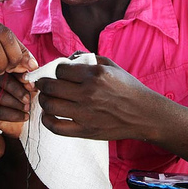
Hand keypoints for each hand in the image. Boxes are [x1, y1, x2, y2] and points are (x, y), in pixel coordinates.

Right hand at [0, 73, 34, 137]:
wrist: (21, 123)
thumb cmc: (26, 99)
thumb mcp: (30, 87)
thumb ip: (31, 77)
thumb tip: (34, 68)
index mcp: (4, 72)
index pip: (9, 68)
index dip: (21, 76)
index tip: (32, 85)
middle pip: (1, 80)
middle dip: (17, 89)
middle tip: (28, 98)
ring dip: (15, 102)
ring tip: (27, 108)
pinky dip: (14, 115)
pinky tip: (25, 116)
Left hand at [35, 56, 157, 140]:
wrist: (144, 114)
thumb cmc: (128, 88)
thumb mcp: (111, 65)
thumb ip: (88, 58)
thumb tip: (68, 58)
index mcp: (95, 74)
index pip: (61, 70)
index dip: (57, 70)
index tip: (60, 74)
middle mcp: (88, 93)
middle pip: (51, 86)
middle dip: (43, 83)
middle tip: (43, 84)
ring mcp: (86, 113)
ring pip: (49, 104)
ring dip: (44, 100)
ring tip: (47, 98)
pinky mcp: (85, 130)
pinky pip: (56, 126)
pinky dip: (47, 120)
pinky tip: (49, 114)